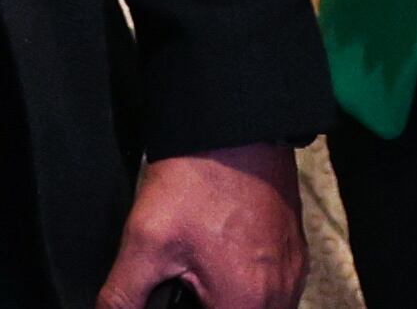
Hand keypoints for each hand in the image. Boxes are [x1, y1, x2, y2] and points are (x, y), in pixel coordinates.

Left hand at [96, 142, 301, 308]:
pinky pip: (270, 292)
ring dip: (226, 301)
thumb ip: (122, 298)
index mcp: (245, 302)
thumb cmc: (199, 177)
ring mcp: (291, 274)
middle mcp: (280, 295)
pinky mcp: (294, 254)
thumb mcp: (145, 242)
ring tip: (196, 273)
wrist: (234, 126)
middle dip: (202, 306)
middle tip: (181, 282)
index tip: (168, 298)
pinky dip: (244, 286)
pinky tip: (219, 260)